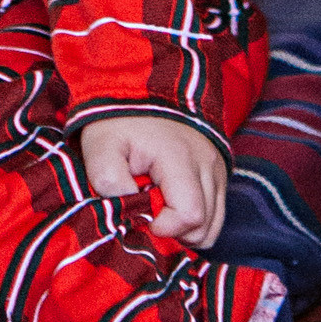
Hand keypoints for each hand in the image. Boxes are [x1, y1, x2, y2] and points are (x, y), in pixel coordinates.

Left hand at [76, 111, 227, 245]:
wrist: (142, 89)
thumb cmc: (120, 121)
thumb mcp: (101, 145)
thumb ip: (107, 180)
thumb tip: (127, 215)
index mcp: (180, 157)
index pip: (189, 215)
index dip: (163, 227)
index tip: (140, 216)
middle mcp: (207, 164)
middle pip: (204, 227)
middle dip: (173, 232)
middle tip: (147, 214)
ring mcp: (217, 169)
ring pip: (213, 225)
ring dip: (186, 230)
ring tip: (158, 210)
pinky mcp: (219, 172)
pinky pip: (216, 214)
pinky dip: (196, 221)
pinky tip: (171, 206)